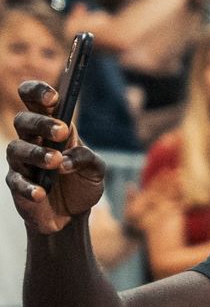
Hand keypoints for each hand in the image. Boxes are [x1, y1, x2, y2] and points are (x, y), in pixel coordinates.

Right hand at [6, 81, 105, 231]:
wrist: (73, 214)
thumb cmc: (83, 182)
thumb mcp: (96, 169)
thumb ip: (87, 158)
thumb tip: (66, 158)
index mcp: (53, 126)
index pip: (36, 100)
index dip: (39, 93)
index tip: (53, 97)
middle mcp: (32, 139)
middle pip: (23, 120)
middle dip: (41, 123)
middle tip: (61, 132)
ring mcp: (22, 161)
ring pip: (17, 148)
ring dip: (36, 153)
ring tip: (55, 161)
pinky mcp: (17, 184)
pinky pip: (16, 181)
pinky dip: (28, 186)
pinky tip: (41, 192)